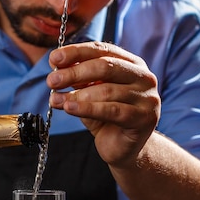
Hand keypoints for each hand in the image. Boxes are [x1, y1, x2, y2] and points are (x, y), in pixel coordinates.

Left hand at [47, 41, 160, 166]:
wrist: (123, 149)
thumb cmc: (106, 119)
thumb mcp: (90, 95)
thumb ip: (79, 81)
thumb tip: (56, 69)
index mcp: (131, 64)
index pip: (102, 50)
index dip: (76, 52)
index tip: (54, 59)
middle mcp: (144, 77)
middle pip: (105, 66)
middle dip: (74, 73)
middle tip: (52, 80)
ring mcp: (147, 97)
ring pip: (106, 90)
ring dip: (77, 94)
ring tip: (55, 99)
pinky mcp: (144, 118)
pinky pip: (111, 110)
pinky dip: (87, 108)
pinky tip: (69, 107)